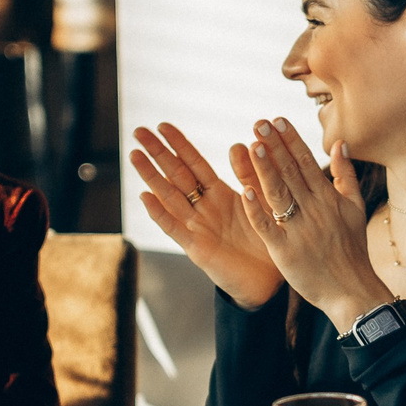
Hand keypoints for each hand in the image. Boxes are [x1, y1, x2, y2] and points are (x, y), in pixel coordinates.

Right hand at [131, 124, 282, 309]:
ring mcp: (197, 227)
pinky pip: (175, 228)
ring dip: (151, 176)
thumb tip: (240, 142)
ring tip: (135, 156)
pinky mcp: (197, 248)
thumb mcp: (260, 201)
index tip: (163, 125)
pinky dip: (159, 213)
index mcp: (219, 195)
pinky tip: (145, 197)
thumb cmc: (266, 240)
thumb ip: (250, 175)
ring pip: (169, 197)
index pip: (194, 164)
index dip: (179, 145)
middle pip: (176, 176)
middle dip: (157, 154)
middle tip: (138, 132)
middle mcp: (203, 208)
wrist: (270, 280)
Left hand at [232, 118, 389, 332]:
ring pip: (279, 194)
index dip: (291, 140)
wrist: (354, 291)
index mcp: (329, 199)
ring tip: (252, 145)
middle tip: (258, 122)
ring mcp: (299, 231)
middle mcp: (314, 210)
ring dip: (265, 169)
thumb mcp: (355, 209)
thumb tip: (340, 143)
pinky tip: (244, 191)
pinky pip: (268, 227)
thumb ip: (346, 175)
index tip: (277, 119)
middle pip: (291, 172)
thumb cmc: (353, 251)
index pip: (307, 162)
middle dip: (274, 145)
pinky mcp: (286, 252)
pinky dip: (256, 209)